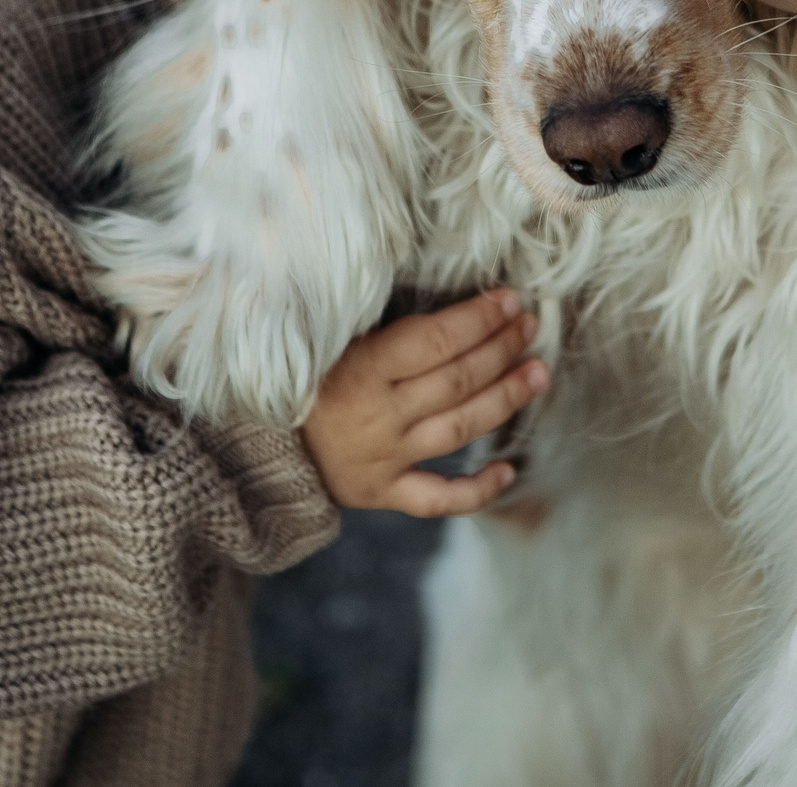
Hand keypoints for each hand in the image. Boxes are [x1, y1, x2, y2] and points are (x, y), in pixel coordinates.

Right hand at [301, 288, 548, 515]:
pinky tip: (508, 470)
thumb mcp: (330, 339)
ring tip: (537, 374)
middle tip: (530, 326)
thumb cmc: (304, 378)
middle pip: (457, 380)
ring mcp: (384, 458)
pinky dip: (476, 490)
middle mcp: (378, 416)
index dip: (479, 318)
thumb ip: (384, 326)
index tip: (510, 300)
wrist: (258, 445)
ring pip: (459, 428)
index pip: (436, 340)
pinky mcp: (383, 493)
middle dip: (502, 348)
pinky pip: (437, 499)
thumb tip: (448, 298)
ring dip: (506, 399)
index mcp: (361, 369)